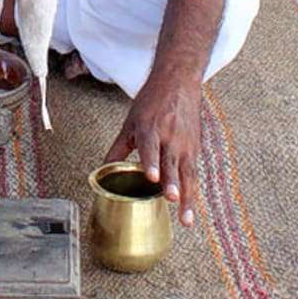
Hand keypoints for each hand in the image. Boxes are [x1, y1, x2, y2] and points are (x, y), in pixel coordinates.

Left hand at [103, 77, 202, 226]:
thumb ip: (119, 148)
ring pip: (187, 173)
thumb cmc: (152, 102)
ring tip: (186, 218)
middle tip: (171, 198)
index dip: (151, 162)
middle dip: (172, 183)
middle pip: (171, 163)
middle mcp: (170, 136)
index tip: (152, 177)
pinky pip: (193, 173)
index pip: (150, 147)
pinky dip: (192, 190)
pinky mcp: (195, 148)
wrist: (178, 80)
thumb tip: (102, 170)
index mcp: (150, 127)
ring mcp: (185, 143)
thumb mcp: (131, 121)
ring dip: (187, 196)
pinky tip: (189, 209)